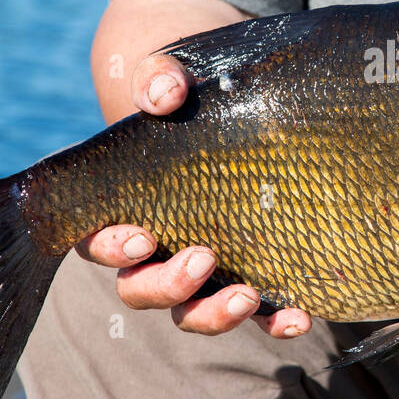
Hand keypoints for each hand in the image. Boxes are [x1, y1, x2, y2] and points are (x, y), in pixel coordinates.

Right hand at [77, 52, 312, 338]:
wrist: (232, 102)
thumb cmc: (186, 93)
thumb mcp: (172, 77)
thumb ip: (160, 78)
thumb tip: (165, 93)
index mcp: (120, 210)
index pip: (98, 243)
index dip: (113, 247)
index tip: (142, 237)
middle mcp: (154, 252)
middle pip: (141, 288)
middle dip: (168, 284)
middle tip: (202, 259)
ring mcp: (201, 270)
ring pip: (191, 312)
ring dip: (214, 312)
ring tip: (247, 296)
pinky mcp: (246, 276)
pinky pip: (253, 312)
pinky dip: (272, 321)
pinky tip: (300, 318)